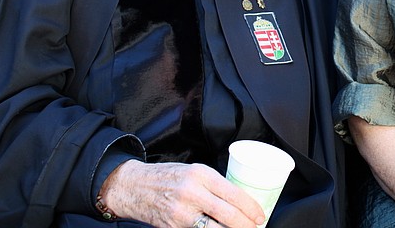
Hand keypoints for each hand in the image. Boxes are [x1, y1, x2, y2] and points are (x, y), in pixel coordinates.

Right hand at [98, 159, 265, 227]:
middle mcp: (192, 193)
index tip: (259, 215)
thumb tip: (238, 200)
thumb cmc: (168, 177)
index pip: (233, 193)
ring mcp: (181, 213)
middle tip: (255, 227)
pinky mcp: (173, 227)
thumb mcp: (194, 172)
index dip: (250, 207)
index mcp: (200, 174)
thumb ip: (213, 184)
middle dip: (245, 225)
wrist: (135, 186)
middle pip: (227, 214)